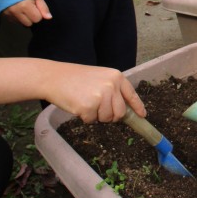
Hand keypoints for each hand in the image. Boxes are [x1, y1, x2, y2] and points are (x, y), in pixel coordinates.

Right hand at [0, 57, 146, 123]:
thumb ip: (113, 90)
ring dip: (96, 116)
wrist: (54, 77)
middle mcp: (112, 85)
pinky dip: (84, 117)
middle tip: (97, 108)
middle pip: (120, 113)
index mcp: (116, 76)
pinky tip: (77, 105)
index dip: (138, 107)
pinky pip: (92, 121)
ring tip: (85, 102)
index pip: (132, 95)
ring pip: (106, 118)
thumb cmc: (75, 78)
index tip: (143, 116)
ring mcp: (101, 96)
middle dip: (110, 116)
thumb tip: (124, 110)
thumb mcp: (100, 78)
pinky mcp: (89, 107)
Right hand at [3, 0, 51, 26]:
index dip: (38, 14)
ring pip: (22, 24)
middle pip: (29, 23)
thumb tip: (49, 18)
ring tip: (24, 9)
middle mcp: (15, 11)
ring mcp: (9, 14)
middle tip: (30, 8)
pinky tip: (18, 10)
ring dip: (25, 19)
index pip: (37, 19)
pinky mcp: (5, 15)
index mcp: (25, 6)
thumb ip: (43, 7)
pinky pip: (15, 22)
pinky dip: (18, 18)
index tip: (35, 7)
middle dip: (31, 17)